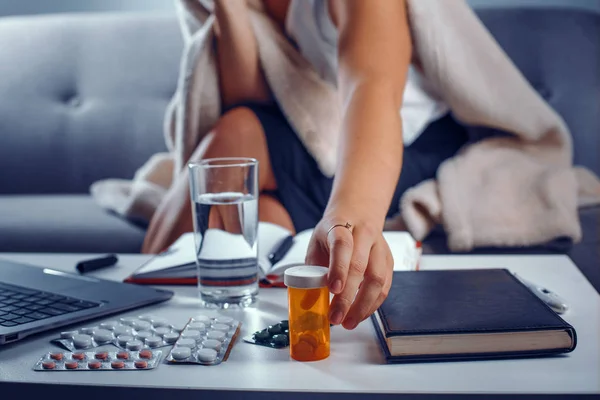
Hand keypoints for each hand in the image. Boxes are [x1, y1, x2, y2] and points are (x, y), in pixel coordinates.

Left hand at [305, 214, 393, 329]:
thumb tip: (308, 301)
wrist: (358, 212)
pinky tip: (360, 314)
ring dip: (363, 305)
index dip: (338, 267)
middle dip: (348, 296)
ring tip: (348, 322)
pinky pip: (385, 286)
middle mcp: (365, 234)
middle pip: (360, 266)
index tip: (332, 288)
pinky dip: (373, 304)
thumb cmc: (333, 231)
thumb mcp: (316, 243)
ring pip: (378, 278)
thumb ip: (312, 269)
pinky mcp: (389, 260)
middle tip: (335, 317)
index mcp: (341, 226)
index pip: (342, 246)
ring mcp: (380, 247)